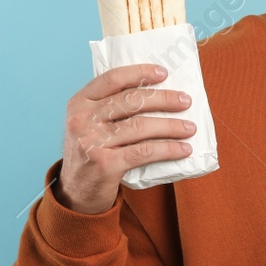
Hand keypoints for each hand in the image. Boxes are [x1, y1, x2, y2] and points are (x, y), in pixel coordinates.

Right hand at [54, 64, 195, 213]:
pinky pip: (144, 152)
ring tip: (189, 128)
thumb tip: (156, 91)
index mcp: (79, 103)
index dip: (140, 73)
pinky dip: (167, 149)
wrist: (76, 193)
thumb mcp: (89, 124)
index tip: (164, 73)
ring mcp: (92, 142)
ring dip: (170, 126)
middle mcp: (82, 119)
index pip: (112, 79)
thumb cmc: (92, 153)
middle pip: (131, 101)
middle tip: (185, 101)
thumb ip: (109, 107)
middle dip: (163, 99)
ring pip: (140, 126)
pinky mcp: (105, 164)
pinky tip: (183, 149)